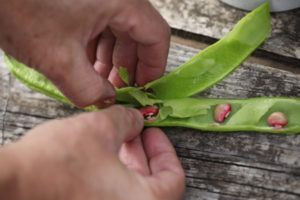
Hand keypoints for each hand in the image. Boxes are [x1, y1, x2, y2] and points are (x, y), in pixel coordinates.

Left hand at [0, 0, 169, 106]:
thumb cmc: (18, 5)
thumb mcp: (57, 59)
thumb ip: (88, 90)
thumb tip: (104, 100)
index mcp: (121, 0)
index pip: (156, 36)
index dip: (154, 67)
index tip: (145, 88)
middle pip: (136, 35)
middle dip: (127, 67)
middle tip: (115, 89)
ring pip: (116, 31)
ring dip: (108, 59)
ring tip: (95, 80)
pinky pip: (98, 23)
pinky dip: (93, 46)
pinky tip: (81, 64)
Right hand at [0, 106, 184, 199]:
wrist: (9, 185)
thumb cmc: (57, 162)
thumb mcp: (99, 129)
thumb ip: (127, 121)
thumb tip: (137, 119)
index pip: (173, 179)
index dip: (165, 149)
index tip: (153, 131)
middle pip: (153, 185)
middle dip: (144, 152)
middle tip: (135, 130)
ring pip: (132, 190)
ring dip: (129, 162)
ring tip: (118, 137)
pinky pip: (113, 195)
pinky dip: (113, 174)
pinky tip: (102, 153)